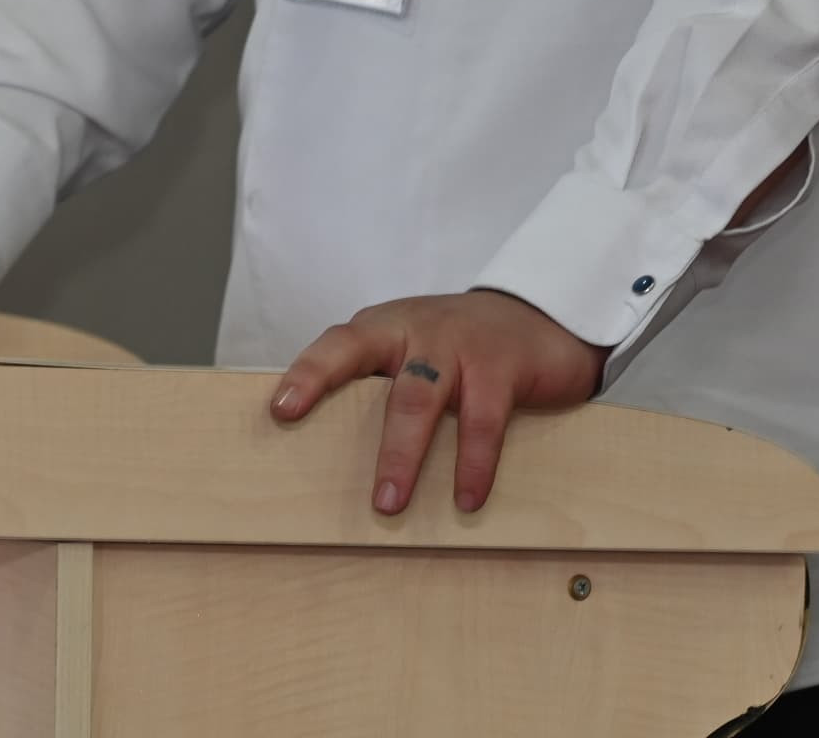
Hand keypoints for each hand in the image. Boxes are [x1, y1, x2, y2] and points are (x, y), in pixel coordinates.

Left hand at [269, 290, 601, 515]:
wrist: (538, 313)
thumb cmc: (455, 347)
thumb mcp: (411, 353)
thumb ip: (377, 387)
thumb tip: (323, 459)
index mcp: (385, 329)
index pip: (339, 345)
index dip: (309, 375)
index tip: (281, 410)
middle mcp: (419, 332)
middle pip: (390, 386)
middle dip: (378, 445)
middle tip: (370, 498)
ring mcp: (462, 346)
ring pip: (427, 399)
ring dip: (409, 455)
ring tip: (395, 505)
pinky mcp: (503, 364)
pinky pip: (486, 418)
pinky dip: (476, 462)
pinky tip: (468, 496)